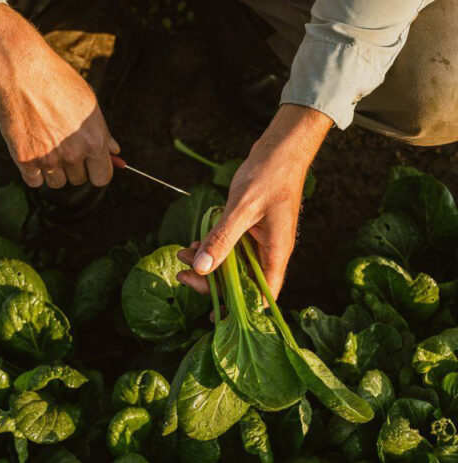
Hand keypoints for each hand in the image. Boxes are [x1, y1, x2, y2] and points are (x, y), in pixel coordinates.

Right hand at [0, 4, 118, 187]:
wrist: (21, 70)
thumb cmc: (58, 81)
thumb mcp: (89, 102)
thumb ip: (102, 132)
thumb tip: (115, 151)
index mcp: (94, 140)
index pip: (102, 177)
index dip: (97, 171)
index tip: (91, 165)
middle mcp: (73, 153)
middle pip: (79, 180)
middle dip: (74, 166)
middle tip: (63, 144)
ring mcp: (48, 158)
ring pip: (57, 183)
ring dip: (54, 171)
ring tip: (47, 145)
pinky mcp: (25, 159)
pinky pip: (35, 181)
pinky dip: (34, 172)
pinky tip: (33, 152)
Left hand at [177, 104, 331, 299]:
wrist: (281, 148)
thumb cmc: (270, 175)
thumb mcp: (242, 209)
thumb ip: (222, 239)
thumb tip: (202, 267)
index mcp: (276, 253)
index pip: (263, 295)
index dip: (241, 309)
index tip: (215, 314)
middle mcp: (269, 252)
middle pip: (241, 282)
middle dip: (211, 282)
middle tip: (182, 275)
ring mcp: (260, 241)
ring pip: (232, 265)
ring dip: (207, 263)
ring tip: (182, 255)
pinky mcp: (250, 230)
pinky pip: (230, 248)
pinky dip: (212, 247)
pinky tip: (195, 242)